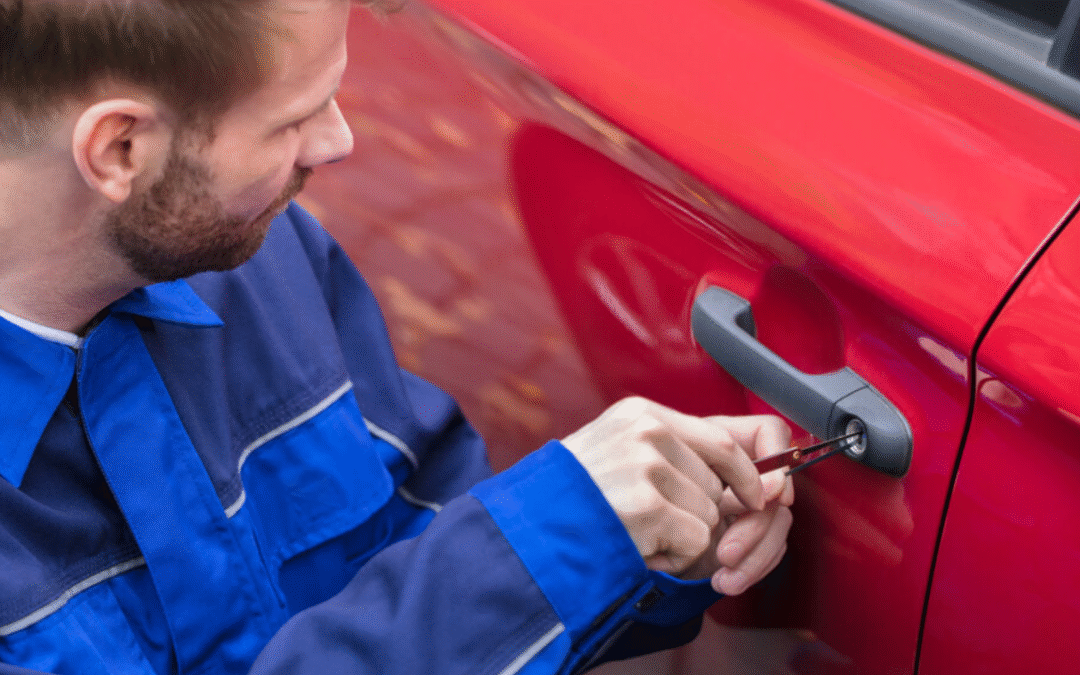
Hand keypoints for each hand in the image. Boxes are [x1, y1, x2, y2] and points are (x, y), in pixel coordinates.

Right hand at [561, 397, 792, 593]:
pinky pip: (695, 541)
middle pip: (718, 484)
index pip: (724, 440)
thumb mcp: (617, 454)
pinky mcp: (647, 505)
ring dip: (682, 539)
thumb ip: (674, 456)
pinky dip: (673, 558)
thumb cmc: (571, 500)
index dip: (748, 475)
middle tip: (653, 526)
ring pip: (710, 515)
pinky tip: (635, 546)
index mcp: (641, 414)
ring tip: (634, 532)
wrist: (524, 532)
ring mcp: (646, 466)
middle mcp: (647, 432)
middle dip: (699, 515)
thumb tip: (754, 483)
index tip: (754, 498)